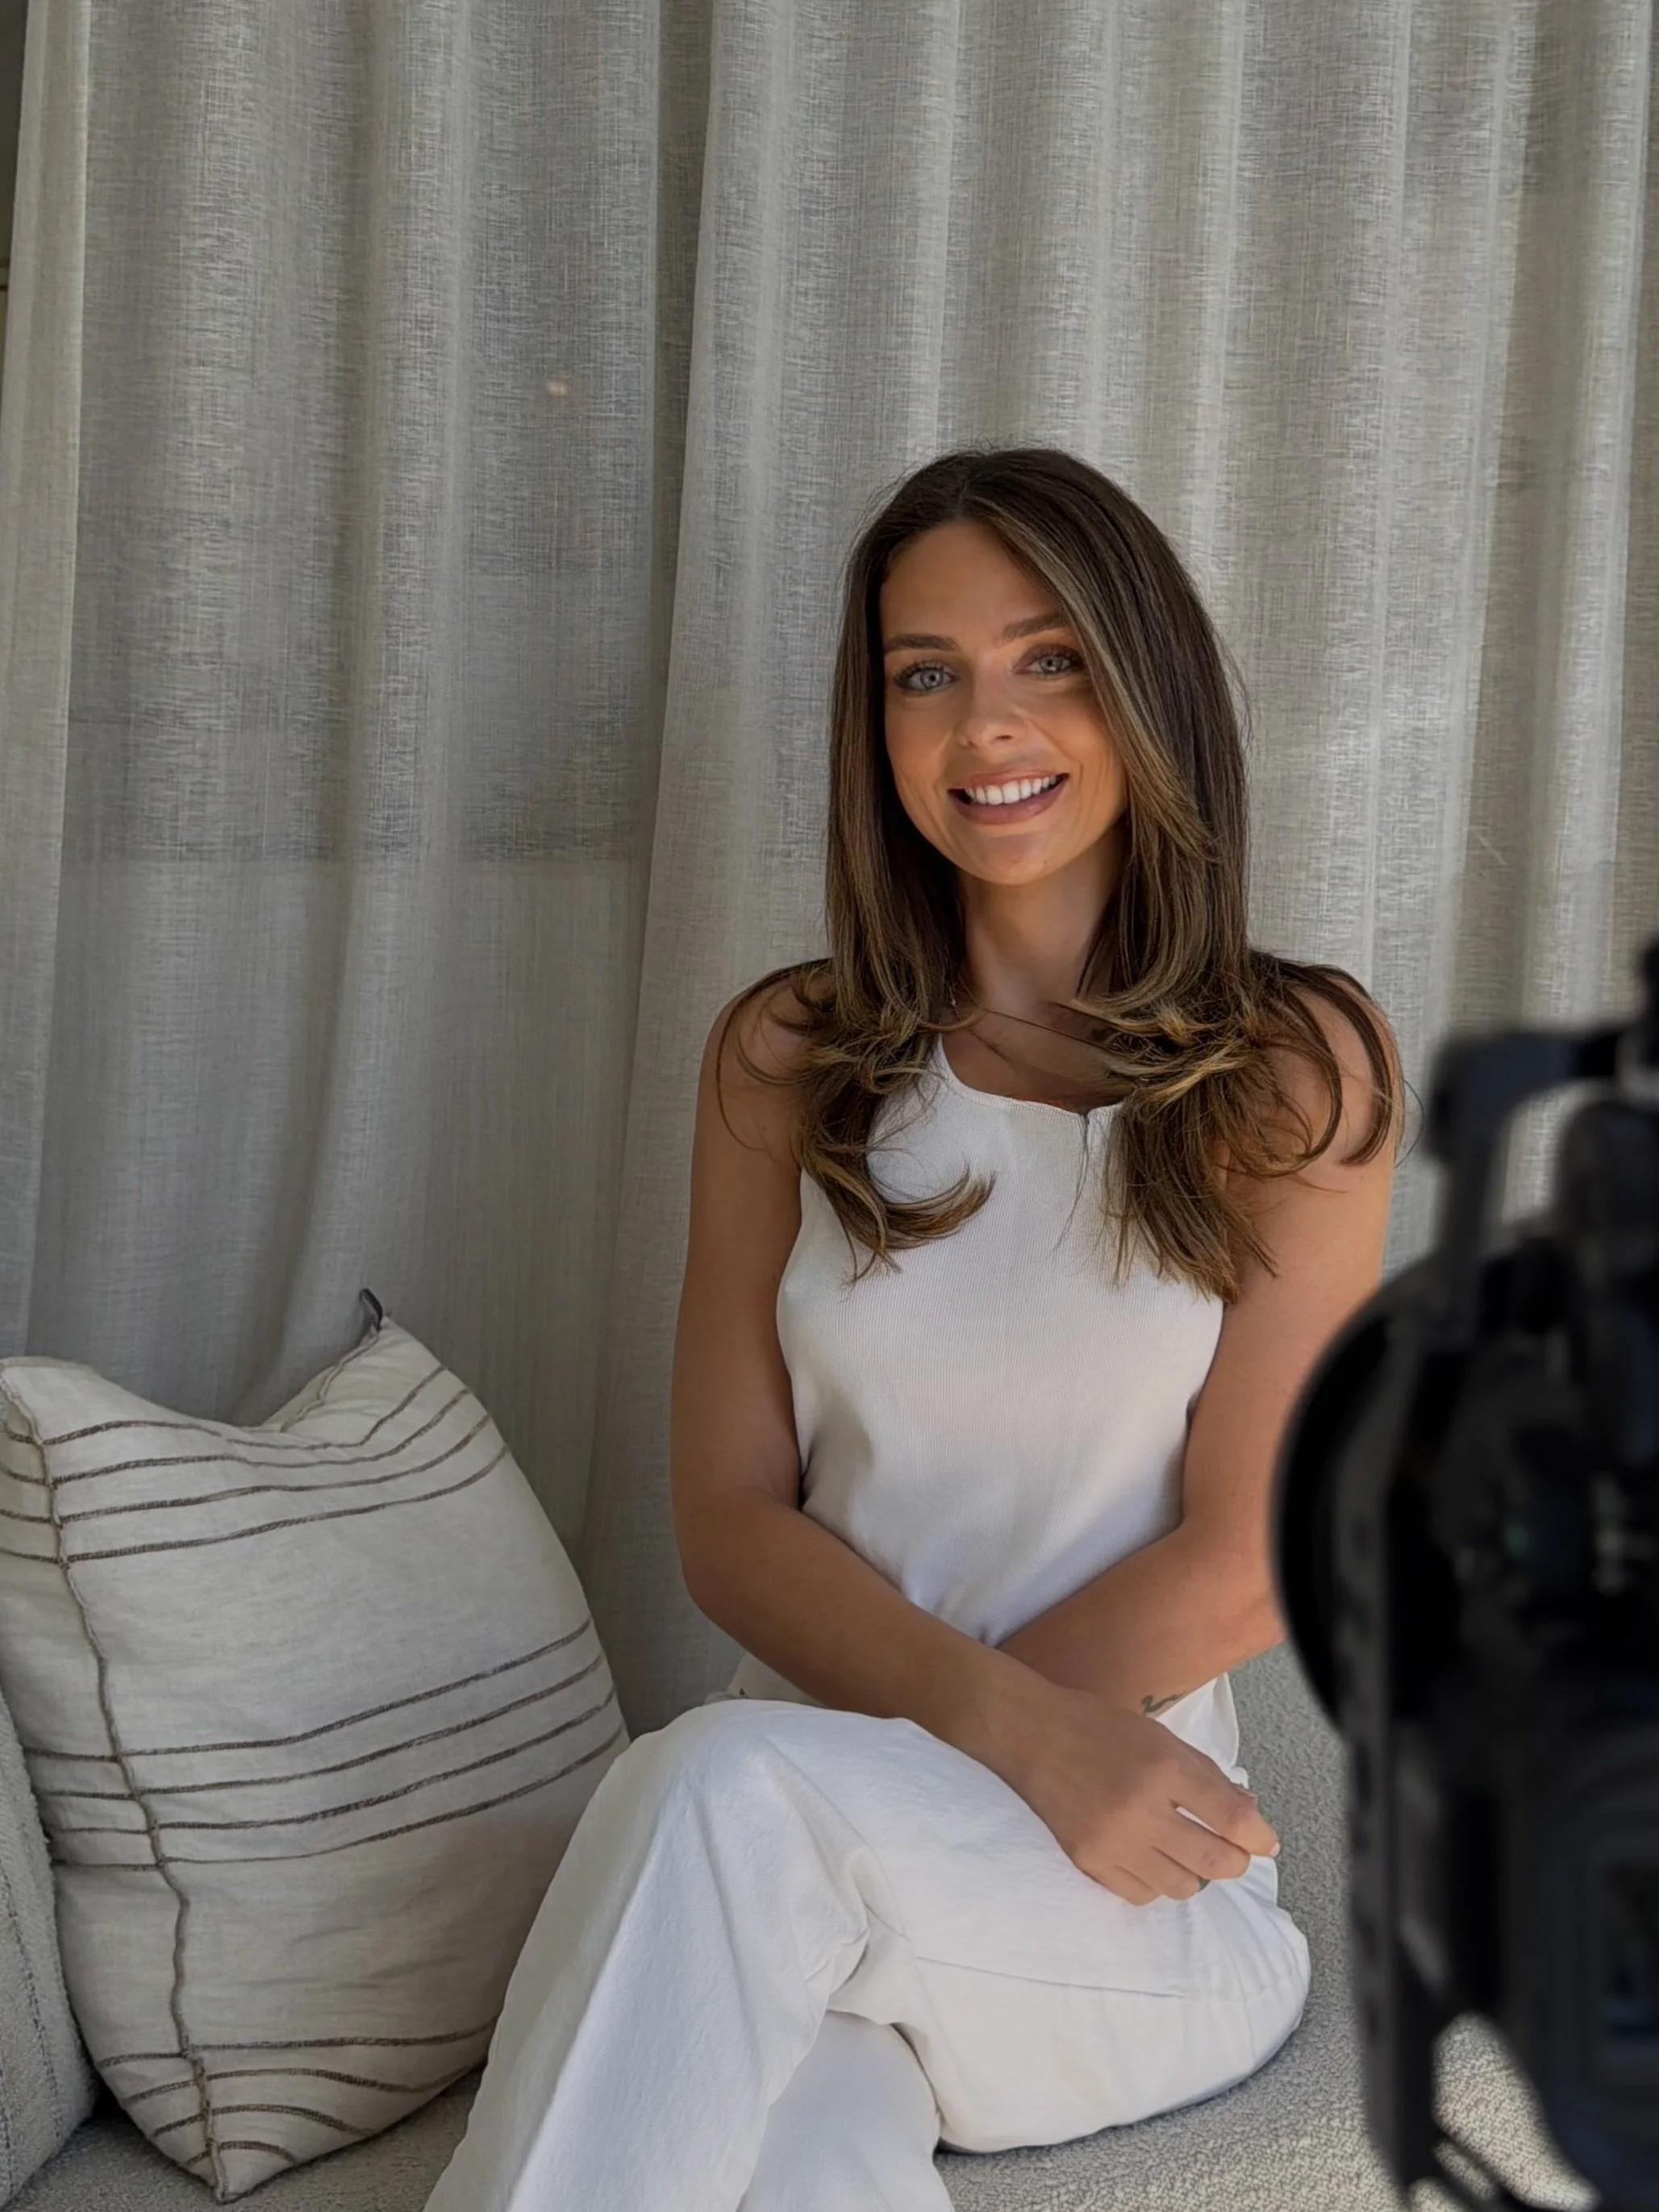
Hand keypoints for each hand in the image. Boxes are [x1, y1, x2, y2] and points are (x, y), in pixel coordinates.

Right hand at [990, 1681, 1279, 1906]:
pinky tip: (1149, 1857)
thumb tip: (1250, 1815)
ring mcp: (1111, 1840)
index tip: (1264, 1842)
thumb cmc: (1097, 1728)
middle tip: (1230, 1849)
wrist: (1028, 1735)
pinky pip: (1142, 1895)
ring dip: (1194, 1872)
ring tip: (1182, 1849)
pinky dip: (1156, 1882)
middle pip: (1215, 1861)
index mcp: (1162, 1766)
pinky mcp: (1087, 1861)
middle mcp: (1139, 1807)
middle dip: (1234, 1859)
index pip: (1231, 1817)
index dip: (1258, 1836)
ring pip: (1183, 1886)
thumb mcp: (1160, 1737)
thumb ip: (1207, 1776)